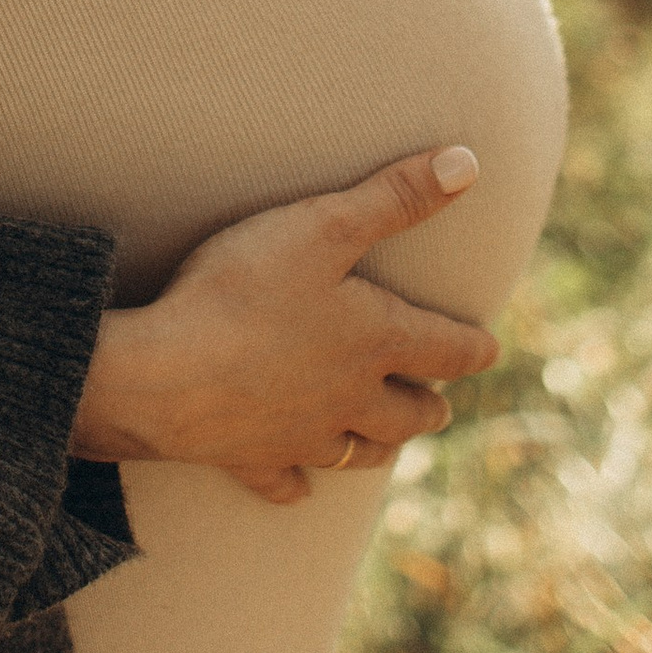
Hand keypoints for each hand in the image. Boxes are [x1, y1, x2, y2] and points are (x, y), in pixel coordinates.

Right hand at [68, 145, 496, 506]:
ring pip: (357, 453)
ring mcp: (301, 436)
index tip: (490, 351)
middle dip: (428, 408)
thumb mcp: (323, 226)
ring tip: (386, 445)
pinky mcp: (250, 458)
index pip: (445, 349)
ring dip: (377, 447)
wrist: (161, 375)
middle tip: (440, 407)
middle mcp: (350, 398)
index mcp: (375, 341)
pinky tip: (300, 488)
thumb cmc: (242, 291)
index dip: (472, 348)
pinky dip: (295, 485)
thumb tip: (469, 163)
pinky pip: (283, 483)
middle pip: (407, 414)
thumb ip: (395, 196)